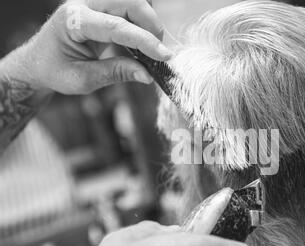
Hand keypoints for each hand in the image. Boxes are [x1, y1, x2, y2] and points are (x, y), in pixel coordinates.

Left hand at [14, 0, 171, 94]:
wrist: (40, 61)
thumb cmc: (56, 71)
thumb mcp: (83, 79)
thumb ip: (115, 73)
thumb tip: (148, 75)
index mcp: (73, 21)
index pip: (117, 26)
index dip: (144, 41)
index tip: (165, 56)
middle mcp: (84, 4)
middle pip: (130, 2)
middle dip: (151, 26)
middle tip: (158, 54)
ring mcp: (93, 2)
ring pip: (133, 1)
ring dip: (148, 23)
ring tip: (148, 49)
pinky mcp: (102, 6)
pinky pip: (130, 8)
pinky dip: (142, 24)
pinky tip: (139, 43)